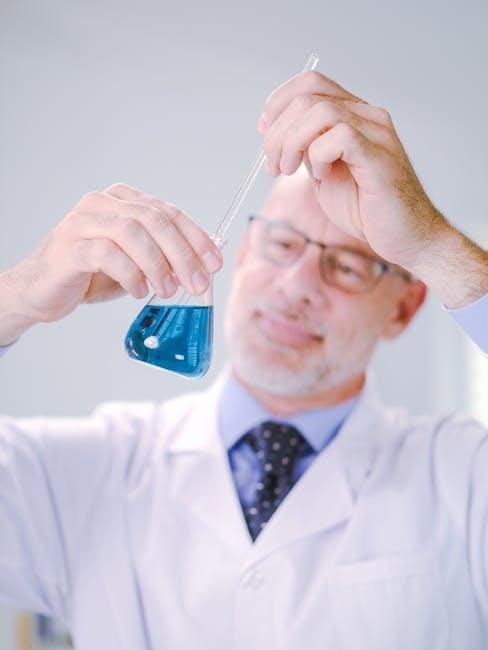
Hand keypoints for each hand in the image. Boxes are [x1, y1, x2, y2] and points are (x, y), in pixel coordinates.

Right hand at [0, 184, 221, 335]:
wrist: (42, 289)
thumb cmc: (91, 274)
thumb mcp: (136, 262)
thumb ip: (164, 256)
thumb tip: (205, 262)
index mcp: (123, 200)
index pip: (168, 212)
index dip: (196, 237)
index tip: (214, 263)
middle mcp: (103, 204)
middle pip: (154, 220)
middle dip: (183, 254)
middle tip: (198, 283)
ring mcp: (83, 222)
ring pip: (132, 233)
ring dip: (158, 265)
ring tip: (168, 290)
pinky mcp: (69, 246)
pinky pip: (107, 255)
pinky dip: (131, 275)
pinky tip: (140, 292)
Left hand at [259, 70, 448, 271]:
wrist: (403, 238)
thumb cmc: (365, 209)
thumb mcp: (322, 173)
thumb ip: (304, 148)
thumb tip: (271, 132)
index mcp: (353, 115)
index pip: (310, 83)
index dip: (278, 104)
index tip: (264, 135)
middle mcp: (367, 115)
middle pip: (307, 95)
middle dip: (276, 133)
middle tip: (273, 167)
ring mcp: (376, 133)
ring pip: (319, 111)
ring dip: (291, 143)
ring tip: (290, 171)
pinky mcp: (380, 157)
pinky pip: (340, 136)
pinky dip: (318, 155)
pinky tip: (321, 176)